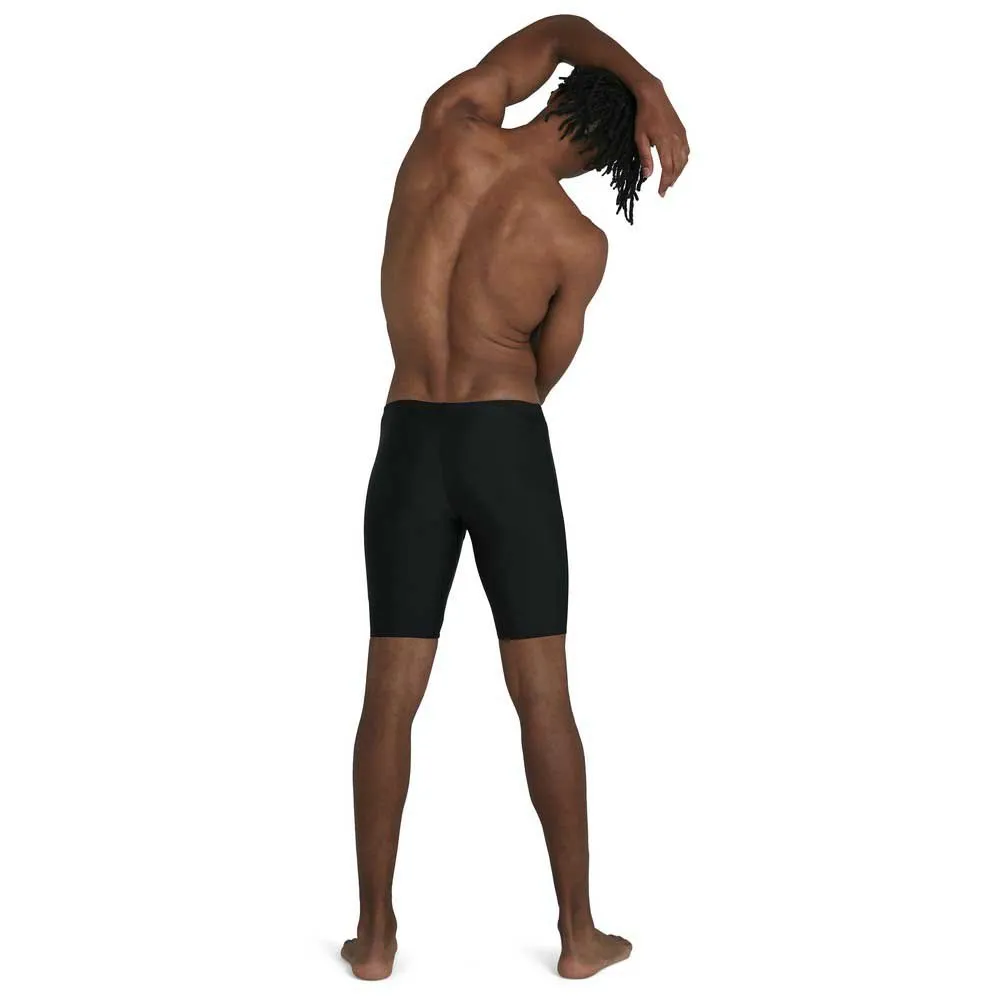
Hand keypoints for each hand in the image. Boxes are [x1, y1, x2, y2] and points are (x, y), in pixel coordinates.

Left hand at [634, 77, 688, 196]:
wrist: (653, 95)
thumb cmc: (644, 116)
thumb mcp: (640, 138)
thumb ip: (645, 157)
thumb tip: (648, 175)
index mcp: (665, 143)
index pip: (668, 169)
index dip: (665, 183)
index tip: (661, 192)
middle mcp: (676, 140)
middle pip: (678, 167)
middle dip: (672, 180)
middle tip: (664, 190)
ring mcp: (681, 135)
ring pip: (684, 159)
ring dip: (678, 172)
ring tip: (671, 181)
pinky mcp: (682, 131)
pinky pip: (686, 150)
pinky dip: (683, 161)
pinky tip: (678, 166)